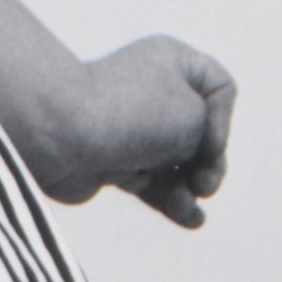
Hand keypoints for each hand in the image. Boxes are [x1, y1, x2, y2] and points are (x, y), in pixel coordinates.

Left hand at [55, 35, 236, 228]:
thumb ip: (206, 139)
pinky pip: (153, 184)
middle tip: (204, 183)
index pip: (221, 88)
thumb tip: (187, 172)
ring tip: (189, 204)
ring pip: (177, 163)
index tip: (207, 141)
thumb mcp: (194, 115)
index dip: (224, 119)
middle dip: (210, 162)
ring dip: (191, 188)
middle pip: (201, 132)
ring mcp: (132, 129)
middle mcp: (152, 92)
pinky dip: (173, 201)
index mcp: (171, 61)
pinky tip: (193, 220)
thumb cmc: (130, 114)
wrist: (57, 136)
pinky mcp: (115, 163)